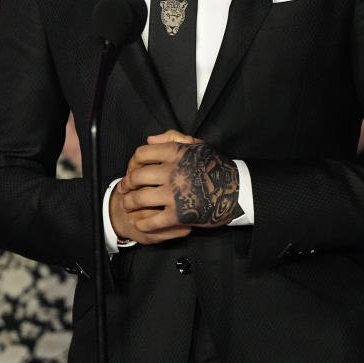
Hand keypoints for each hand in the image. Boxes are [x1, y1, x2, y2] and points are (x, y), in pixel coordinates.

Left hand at [114, 134, 240, 240]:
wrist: (238, 190)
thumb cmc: (217, 167)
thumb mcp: (198, 145)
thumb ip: (173, 138)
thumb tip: (150, 139)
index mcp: (175, 153)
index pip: (142, 153)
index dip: (133, 161)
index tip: (132, 168)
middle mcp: (172, 172)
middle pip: (137, 176)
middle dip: (127, 184)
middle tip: (125, 189)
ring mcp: (175, 194)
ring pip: (140, 198)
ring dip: (130, 203)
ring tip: (129, 205)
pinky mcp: (179, 214)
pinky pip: (153, 220)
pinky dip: (143, 223)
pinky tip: (141, 223)